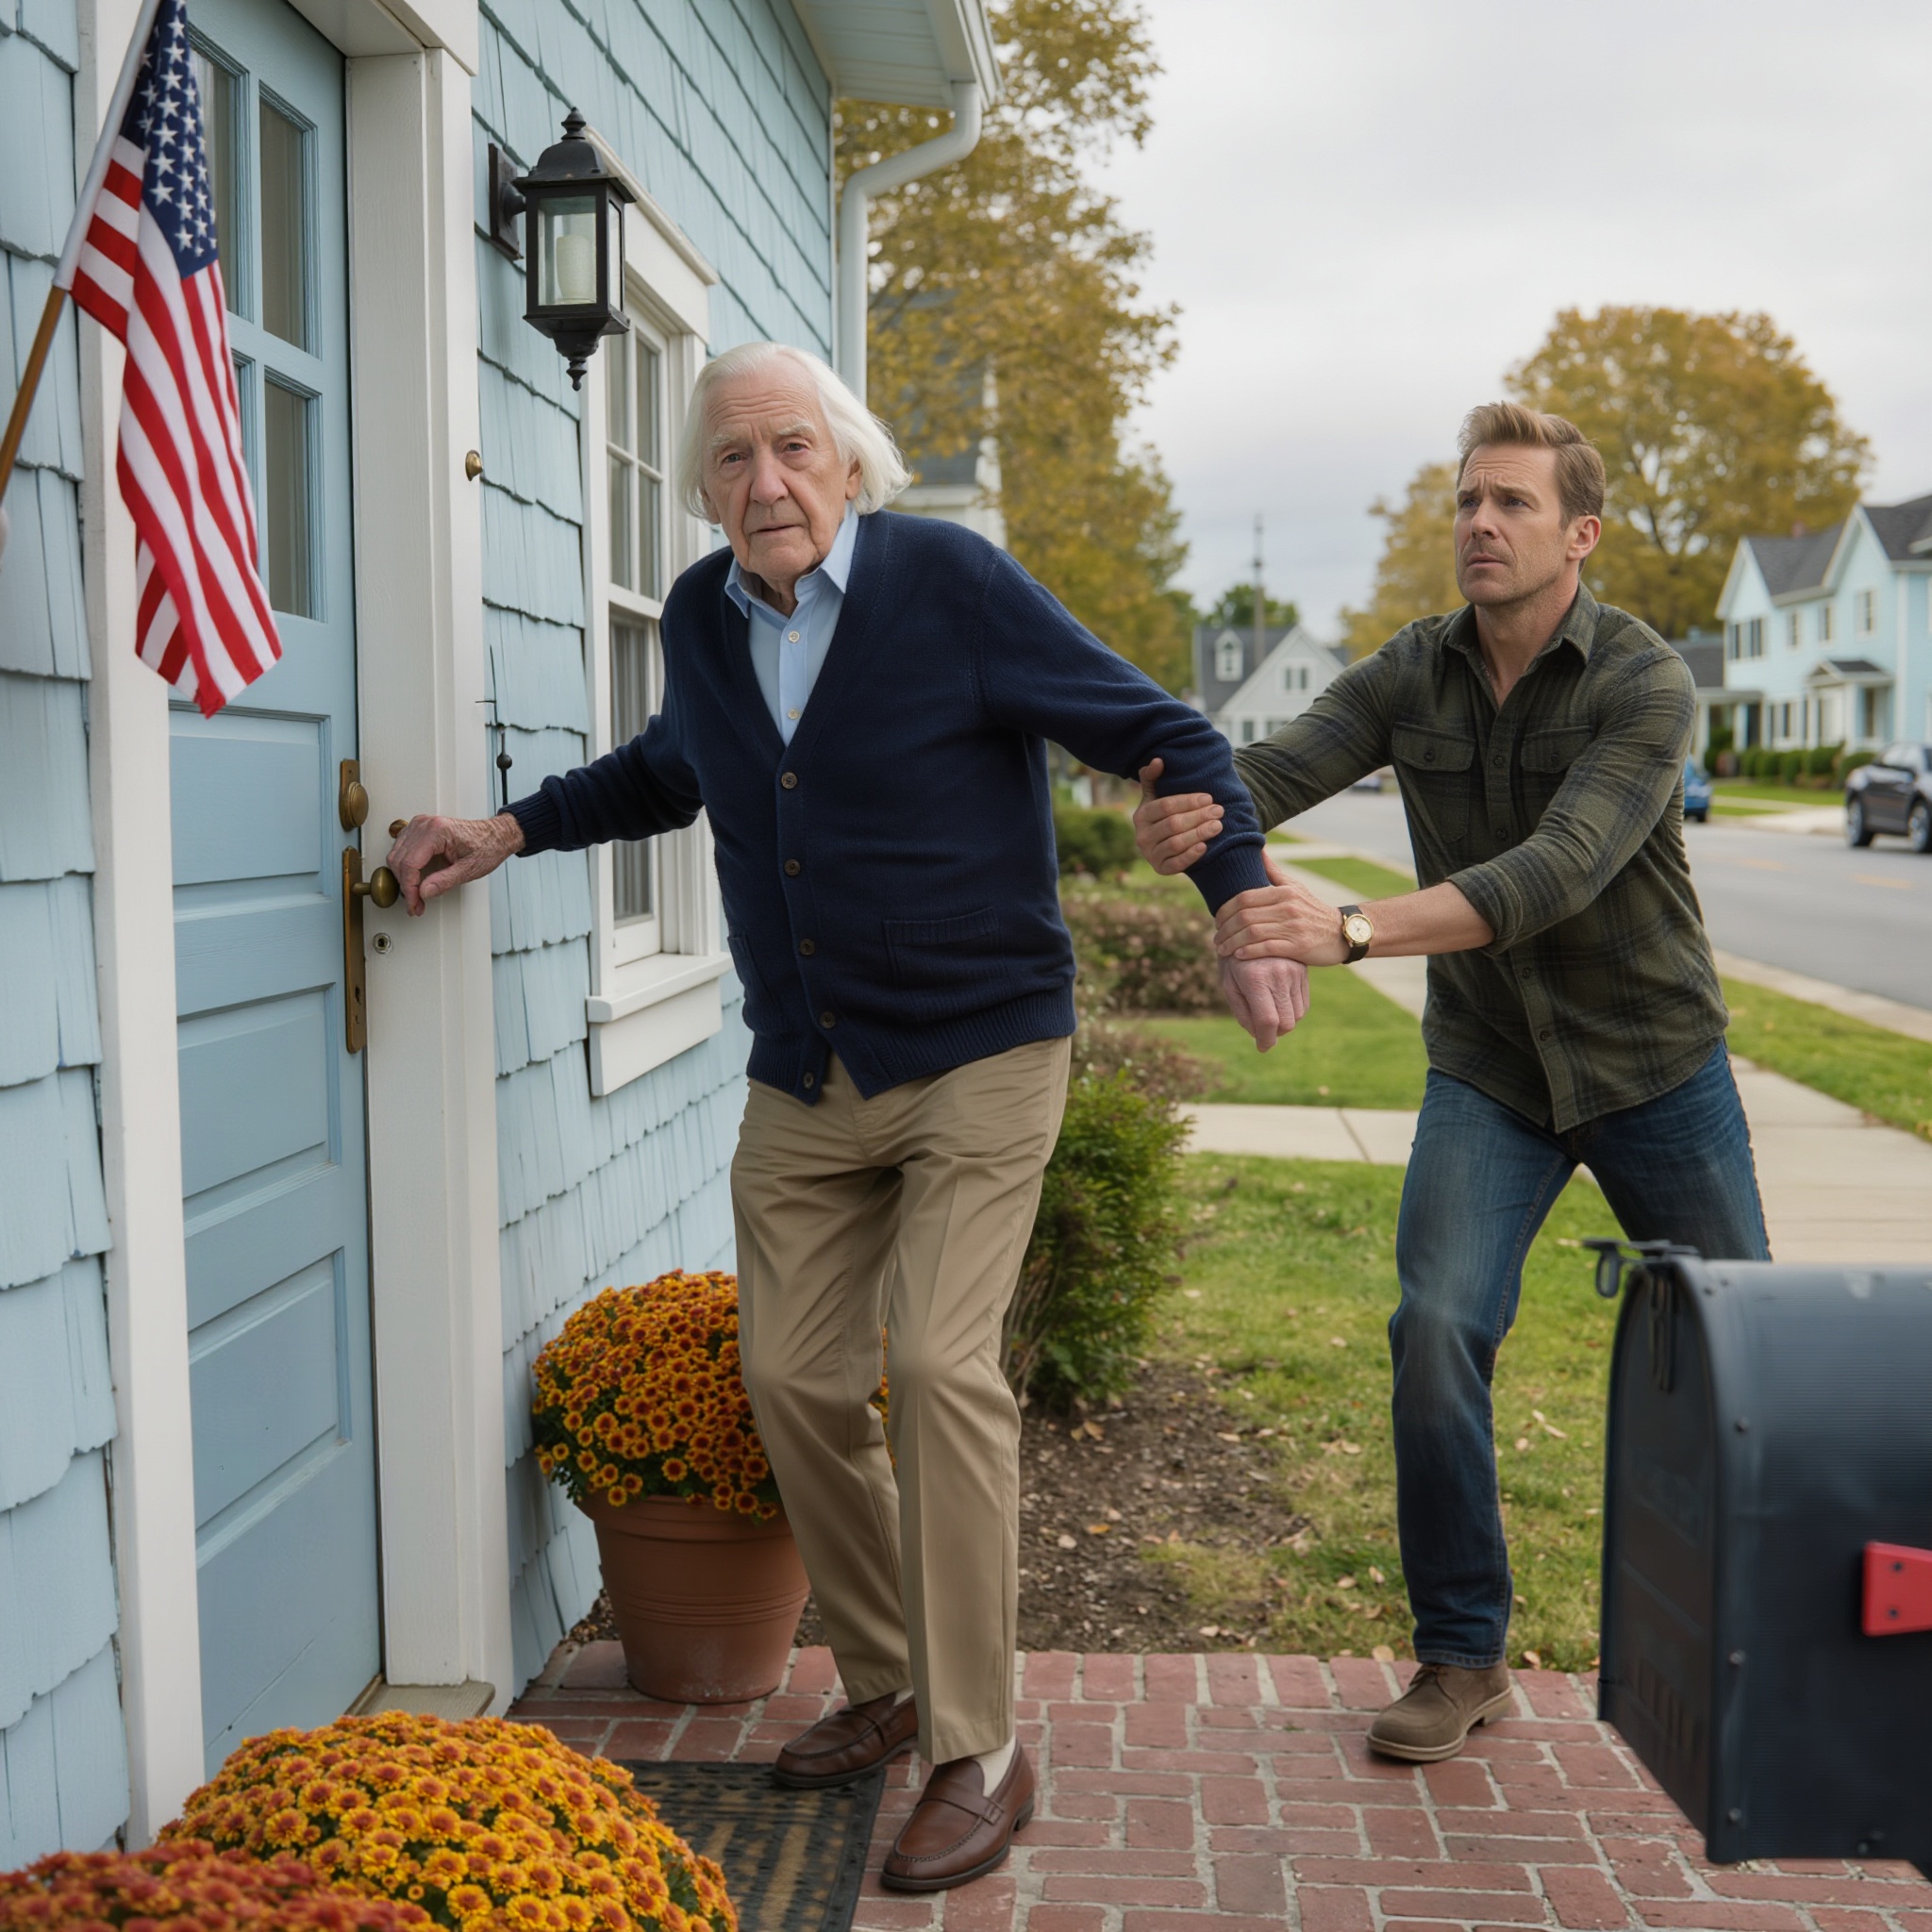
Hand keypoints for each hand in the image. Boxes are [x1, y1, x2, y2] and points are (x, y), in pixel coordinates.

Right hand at [386, 811, 523, 914]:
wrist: (495, 835)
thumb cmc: (487, 847)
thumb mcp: (469, 869)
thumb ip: (445, 881)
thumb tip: (424, 892)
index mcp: (437, 831)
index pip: (410, 864)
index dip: (409, 889)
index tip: (414, 904)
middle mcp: (425, 825)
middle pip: (400, 860)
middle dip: (406, 887)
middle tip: (416, 905)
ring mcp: (420, 825)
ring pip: (396, 855)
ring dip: (403, 878)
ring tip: (416, 896)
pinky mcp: (420, 829)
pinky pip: (401, 849)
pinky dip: (405, 867)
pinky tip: (414, 881)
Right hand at [1134, 756, 1223, 873]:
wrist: (1164, 842)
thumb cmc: (1164, 814)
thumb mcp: (1156, 796)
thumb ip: (1153, 778)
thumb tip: (1158, 760)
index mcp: (1141, 815)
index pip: (1165, 806)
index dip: (1188, 801)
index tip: (1209, 798)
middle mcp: (1142, 837)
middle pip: (1173, 825)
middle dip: (1198, 817)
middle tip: (1219, 810)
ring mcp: (1150, 855)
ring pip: (1176, 844)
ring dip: (1198, 834)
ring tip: (1218, 825)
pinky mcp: (1160, 869)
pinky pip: (1176, 864)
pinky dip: (1190, 856)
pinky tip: (1205, 846)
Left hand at [1214, 851, 1348, 963]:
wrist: (1343, 933)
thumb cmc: (1313, 910)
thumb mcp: (1295, 887)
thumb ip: (1273, 871)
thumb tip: (1258, 849)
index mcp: (1283, 892)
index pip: (1244, 898)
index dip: (1225, 910)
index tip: (1217, 921)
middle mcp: (1288, 907)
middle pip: (1245, 916)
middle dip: (1225, 929)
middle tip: (1216, 938)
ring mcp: (1293, 927)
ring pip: (1252, 933)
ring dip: (1232, 943)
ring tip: (1222, 949)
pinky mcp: (1298, 946)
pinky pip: (1267, 948)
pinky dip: (1249, 952)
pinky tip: (1238, 956)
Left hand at [1218, 955, 1309, 1051]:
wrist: (1250, 928)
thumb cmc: (1233, 960)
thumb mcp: (1229, 985)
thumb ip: (1242, 1012)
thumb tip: (1258, 1036)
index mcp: (1256, 979)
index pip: (1267, 1021)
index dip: (1265, 1040)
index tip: (1262, 1047)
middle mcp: (1279, 975)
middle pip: (1286, 1022)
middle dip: (1275, 1033)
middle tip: (1263, 1031)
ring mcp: (1294, 973)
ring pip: (1297, 1015)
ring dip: (1284, 1023)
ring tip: (1269, 1014)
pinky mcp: (1303, 972)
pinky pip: (1304, 1003)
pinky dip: (1293, 1012)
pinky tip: (1278, 1005)